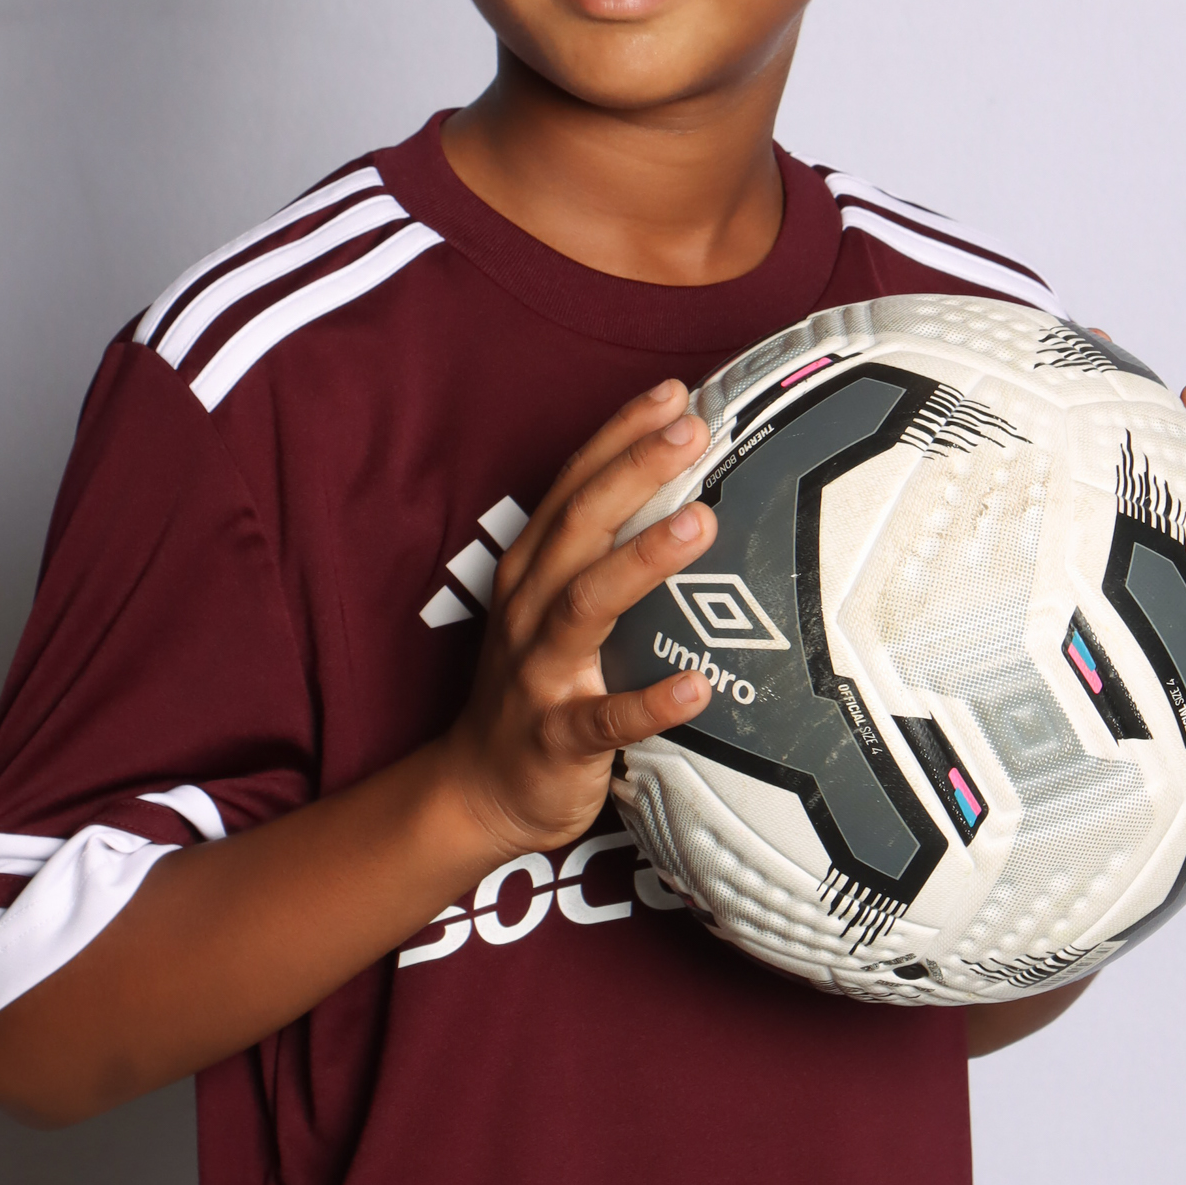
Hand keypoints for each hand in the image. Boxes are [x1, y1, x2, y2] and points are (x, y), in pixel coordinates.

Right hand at [442, 379, 720, 858]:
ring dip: (642, 562)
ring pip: (585, 605)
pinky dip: (649, 702)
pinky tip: (696, 687)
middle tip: (693, 431)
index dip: (619, 437)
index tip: (674, 395)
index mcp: (532, 571)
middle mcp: (528, 609)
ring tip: (702, 524)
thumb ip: (604, 557)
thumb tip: (691, 497)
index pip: (574, 488)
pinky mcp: (556, 738)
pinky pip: (604, 720)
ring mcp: (538, 673)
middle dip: (633, 473)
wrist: (483, 789)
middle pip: (578, 527)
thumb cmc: (539, 686)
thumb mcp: (557, 608)